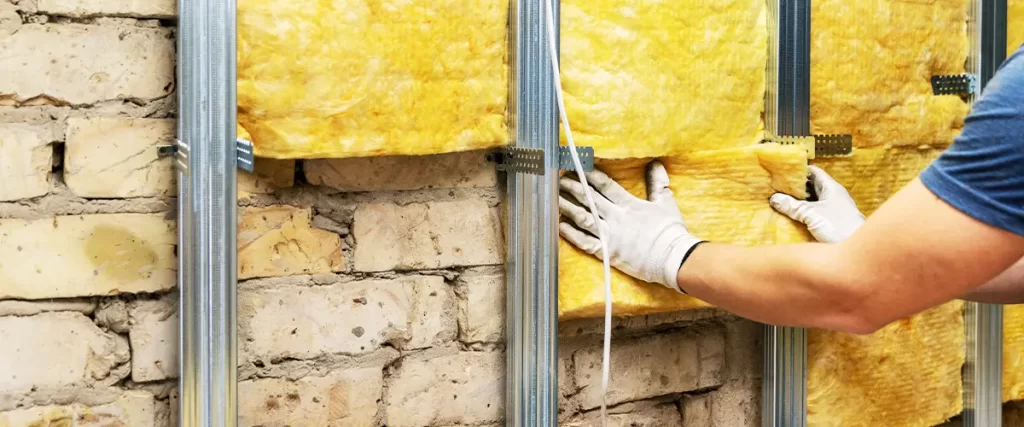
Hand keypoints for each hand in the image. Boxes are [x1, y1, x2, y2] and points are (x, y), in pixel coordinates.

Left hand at [558, 161, 703, 289]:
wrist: (674, 259)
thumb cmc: (671, 231)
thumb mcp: (666, 202)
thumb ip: (658, 182)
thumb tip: (655, 163)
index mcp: (629, 204)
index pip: (604, 185)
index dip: (589, 174)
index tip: (576, 165)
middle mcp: (616, 218)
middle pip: (589, 199)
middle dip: (573, 187)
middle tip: (559, 178)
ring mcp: (610, 236)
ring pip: (583, 218)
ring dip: (567, 207)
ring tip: (554, 198)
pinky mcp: (607, 252)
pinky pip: (585, 242)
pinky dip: (571, 234)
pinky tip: (559, 225)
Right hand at [769, 165, 864, 242]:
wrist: (858, 252)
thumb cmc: (839, 226)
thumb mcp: (811, 214)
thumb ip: (792, 206)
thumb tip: (773, 198)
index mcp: (831, 187)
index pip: (813, 172)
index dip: (798, 170)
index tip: (782, 172)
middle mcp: (833, 196)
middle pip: (812, 186)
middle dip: (796, 187)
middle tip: (776, 187)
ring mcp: (834, 209)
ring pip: (813, 201)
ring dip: (799, 202)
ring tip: (780, 201)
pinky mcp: (832, 222)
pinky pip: (815, 213)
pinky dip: (804, 213)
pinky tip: (793, 217)